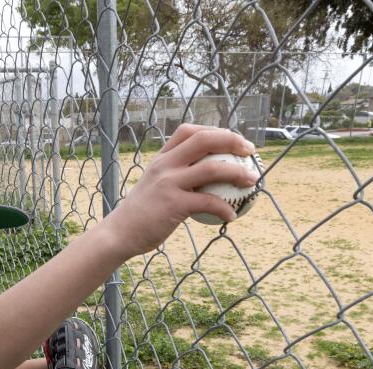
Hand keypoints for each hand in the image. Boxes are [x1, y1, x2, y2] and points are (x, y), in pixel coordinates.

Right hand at [98, 124, 260, 257]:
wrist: (119, 233)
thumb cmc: (141, 213)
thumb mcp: (154, 185)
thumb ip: (174, 176)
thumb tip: (205, 178)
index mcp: (161, 158)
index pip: (189, 131)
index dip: (214, 130)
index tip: (232, 140)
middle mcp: (165, 165)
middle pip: (204, 140)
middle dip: (232, 141)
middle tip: (250, 151)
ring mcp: (169, 183)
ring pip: (211, 169)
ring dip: (237, 172)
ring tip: (252, 180)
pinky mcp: (173, 204)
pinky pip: (208, 202)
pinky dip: (224, 209)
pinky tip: (232, 217)